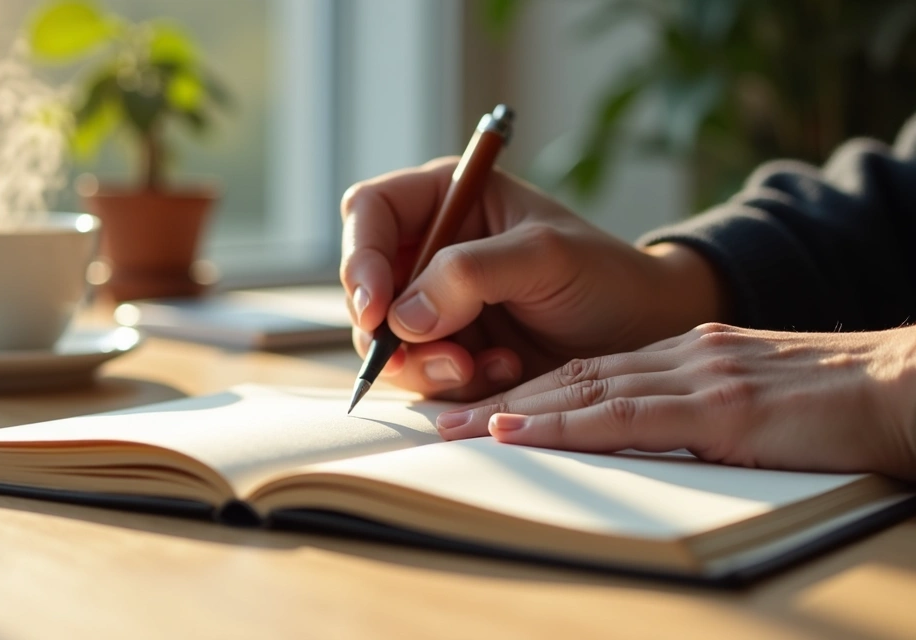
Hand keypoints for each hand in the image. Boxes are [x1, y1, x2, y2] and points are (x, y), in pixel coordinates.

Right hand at [340, 158, 725, 400]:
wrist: (643, 335)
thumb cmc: (605, 277)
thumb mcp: (545, 257)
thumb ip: (471, 273)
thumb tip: (401, 315)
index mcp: (447, 199)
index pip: (370, 211)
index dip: (360, 256)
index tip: (377, 308)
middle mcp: (429, 250)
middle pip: (364, 284)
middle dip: (389, 329)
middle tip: (441, 356)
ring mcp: (433, 305)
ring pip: (383, 339)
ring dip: (424, 364)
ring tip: (482, 367)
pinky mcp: (446, 352)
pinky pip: (417, 375)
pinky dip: (451, 384)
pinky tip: (502, 372)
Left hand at [435, 323, 915, 479]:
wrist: (906, 385)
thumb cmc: (834, 403)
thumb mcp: (750, 398)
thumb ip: (696, 408)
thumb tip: (647, 434)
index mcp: (686, 356)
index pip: (588, 371)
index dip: (527, 389)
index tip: (480, 407)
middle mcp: (680, 356)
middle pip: (569, 375)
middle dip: (500, 396)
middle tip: (442, 415)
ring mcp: (697, 375)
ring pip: (581, 389)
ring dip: (512, 409)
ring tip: (456, 425)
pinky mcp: (720, 406)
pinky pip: (624, 416)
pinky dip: (562, 423)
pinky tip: (518, 428)